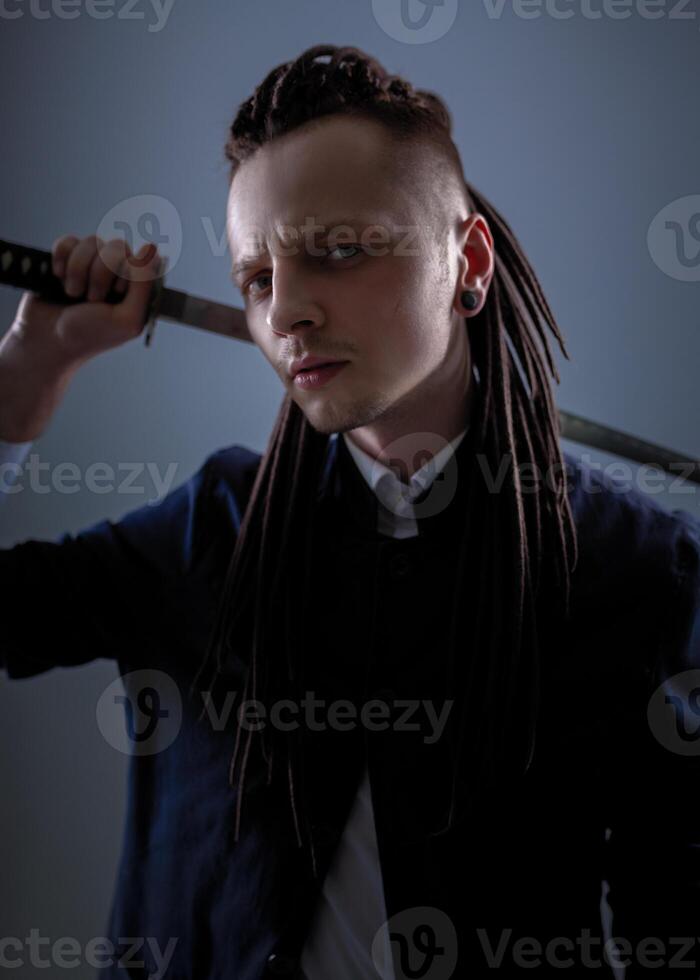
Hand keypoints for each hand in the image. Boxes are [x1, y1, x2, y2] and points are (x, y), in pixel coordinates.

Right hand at [10, 233, 161, 367]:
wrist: (47, 340)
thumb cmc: (89, 335)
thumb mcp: (127, 319)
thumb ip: (144, 287)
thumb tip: (152, 250)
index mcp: (135, 287)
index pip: (141, 258)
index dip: (126, 273)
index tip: (116, 294)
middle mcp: (116, 273)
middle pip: (117, 246)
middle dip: (100, 274)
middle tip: (92, 299)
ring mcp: (91, 264)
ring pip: (92, 242)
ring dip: (78, 270)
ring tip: (73, 294)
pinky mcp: (66, 259)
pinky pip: (68, 241)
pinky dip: (61, 259)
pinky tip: (59, 278)